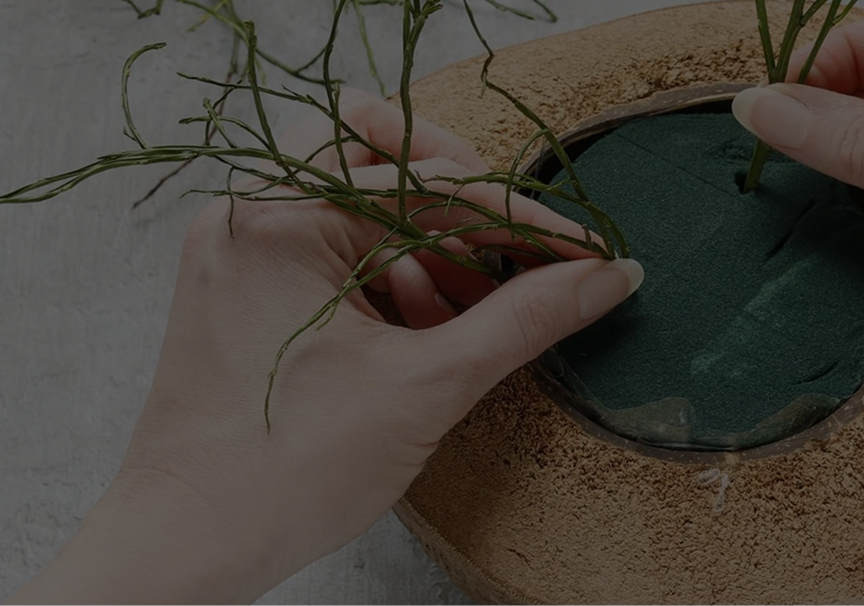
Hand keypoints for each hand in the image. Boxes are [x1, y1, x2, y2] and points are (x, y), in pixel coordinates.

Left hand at [7, 90, 642, 604]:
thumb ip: (525, 318)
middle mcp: (250, 215)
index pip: (434, 183)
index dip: (524, 218)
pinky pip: (327, 249)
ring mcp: (239, 252)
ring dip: (425, 241)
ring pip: (355, 200)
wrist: (189, 545)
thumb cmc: (285, 471)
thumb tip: (605, 276)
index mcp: (283, 218)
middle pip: (374, 149)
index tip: (583, 251)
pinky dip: (385, 275)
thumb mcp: (429, 386)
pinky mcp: (241, 291)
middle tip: (510, 243)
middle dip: (456, 191)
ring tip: (472, 312)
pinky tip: (424, 332)